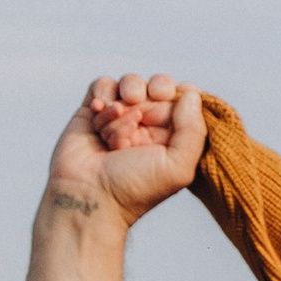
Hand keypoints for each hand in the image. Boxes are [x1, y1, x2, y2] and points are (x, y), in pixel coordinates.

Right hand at [61, 70, 206, 225]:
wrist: (87, 196)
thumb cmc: (133, 188)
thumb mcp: (177, 167)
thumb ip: (193, 130)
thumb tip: (191, 92)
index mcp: (171, 136)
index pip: (183, 98)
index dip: (177, 93)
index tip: (167, 97)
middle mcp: (147, 125)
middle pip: (157, 85)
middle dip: (150, 90)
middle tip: (139, 105)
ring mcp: (119, 117)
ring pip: (129, 84)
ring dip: (123, 100)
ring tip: (116, 120)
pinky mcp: (92, 113)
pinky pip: (102, 86)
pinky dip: (102, 97)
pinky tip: (98, 116)